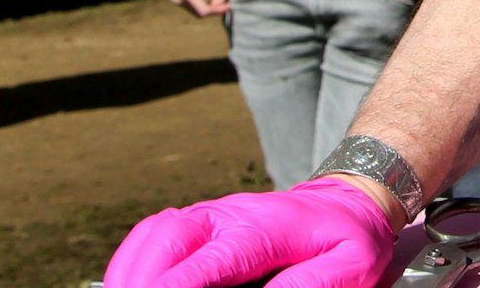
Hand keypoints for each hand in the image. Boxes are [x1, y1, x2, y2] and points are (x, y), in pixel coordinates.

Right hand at [102, 176, 394, 287]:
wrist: (345, 200)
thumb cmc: (347, 237)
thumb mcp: (350, 265)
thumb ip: (312, 285)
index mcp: (265, 227)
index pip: (213, 260)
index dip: (180, 286)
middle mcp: (231, 215)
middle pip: (171, 237)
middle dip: (143, 277)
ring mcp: (212, 215)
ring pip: (157, 232)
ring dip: (132, 268)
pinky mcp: (201, 221)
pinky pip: (156, 231)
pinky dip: (135, 257)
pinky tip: (129, 282)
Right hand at [163, 0, 231, 17]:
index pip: (204, 10)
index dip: (218, 10)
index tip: (229, 5)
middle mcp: (180, 1)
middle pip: (200, 13)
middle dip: (216, 8)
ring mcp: (178, 2)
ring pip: (197, 11)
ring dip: (211, 7)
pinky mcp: (177, 1)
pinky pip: (193, 7)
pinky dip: (204, 4)